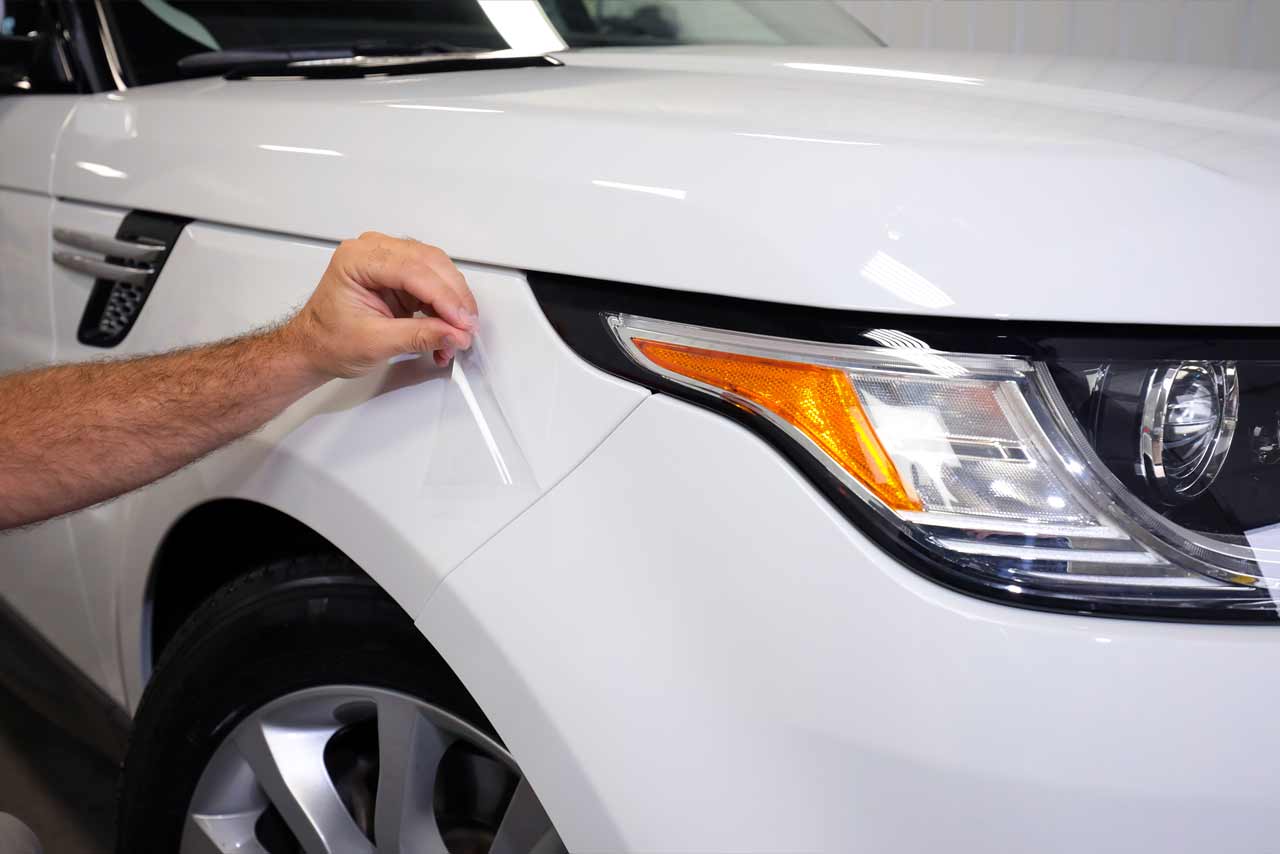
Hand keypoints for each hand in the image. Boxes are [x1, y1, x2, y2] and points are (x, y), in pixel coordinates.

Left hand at [283, 232, 477, 378]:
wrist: (314, 348)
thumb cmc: (327, 340)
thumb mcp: (375, 343)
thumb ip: (419, 336)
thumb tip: (454, 334)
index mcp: (357, 260)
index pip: (413, 270)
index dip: (443, 297)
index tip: (462, 322)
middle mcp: (373, 251)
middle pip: (430, 263)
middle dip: (454, 298)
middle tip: (466, 327)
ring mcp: (387, 261)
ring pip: (437, 270)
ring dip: (452, 302)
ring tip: (457, 333)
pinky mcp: (399, 275)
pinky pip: (432, 283)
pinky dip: (444, 307)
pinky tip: (447, 329)